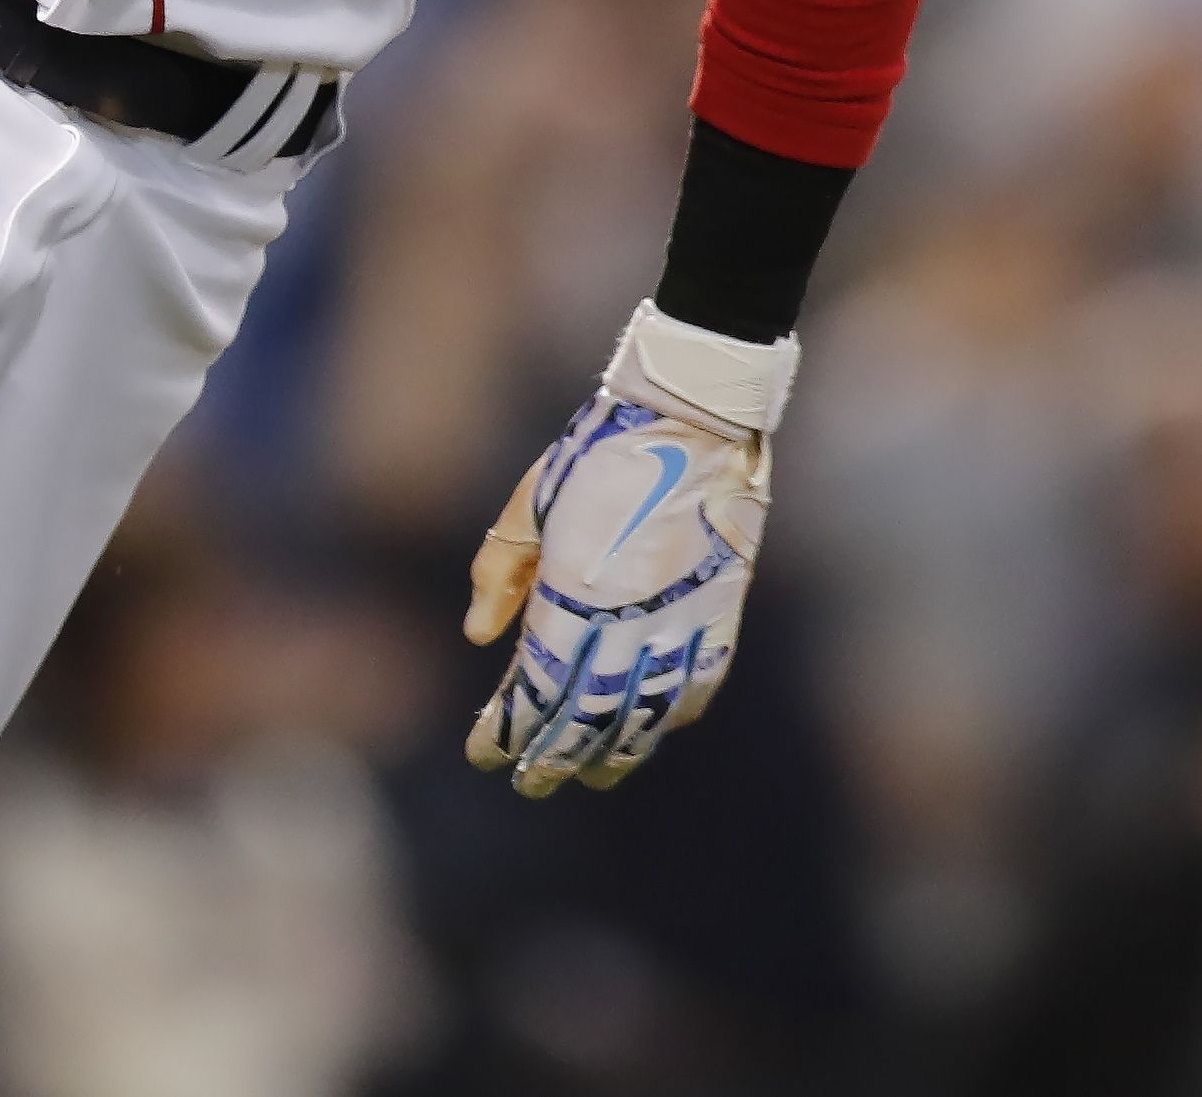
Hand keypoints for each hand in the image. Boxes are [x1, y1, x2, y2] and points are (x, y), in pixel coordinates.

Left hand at [462, 303, 792, 795]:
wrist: (696, 419)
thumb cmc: (599, 451)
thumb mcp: (531, 501)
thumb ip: (500, 571)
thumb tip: (479, 638)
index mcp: (573, 591)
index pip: (536, 689)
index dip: (508, 730)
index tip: (484, 755)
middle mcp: (627, 619)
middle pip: (586, 716)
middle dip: (552, 757)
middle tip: (529, 783)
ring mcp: (680, 621)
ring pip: (644, 714)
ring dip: (613, 751)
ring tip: (588, 776)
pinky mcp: (721, 615)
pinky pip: (697, 684)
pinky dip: (673, 716)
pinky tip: (655, 732)